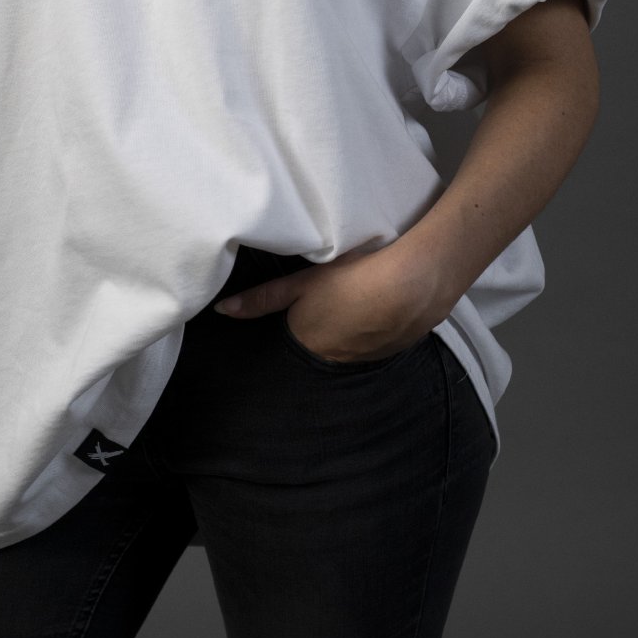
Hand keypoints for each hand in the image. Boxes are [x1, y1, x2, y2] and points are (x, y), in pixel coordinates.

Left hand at [213, 242, 449, 362]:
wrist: (414, 283)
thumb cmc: (351, 278)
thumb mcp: (301, 282)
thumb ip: (263, 298)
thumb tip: (223, 311)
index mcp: (308, 344)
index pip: (294, 339)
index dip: (297, 319)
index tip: (305, 302)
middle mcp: (335, 359)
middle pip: (322, 344)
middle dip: (323, 325)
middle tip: (333, 296)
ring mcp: (367, 358)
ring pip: (350, 344)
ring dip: (351, 327)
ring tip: (358, 297)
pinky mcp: (396, 350)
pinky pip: (377, 341)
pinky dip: (376, 326)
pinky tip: (381, 303)